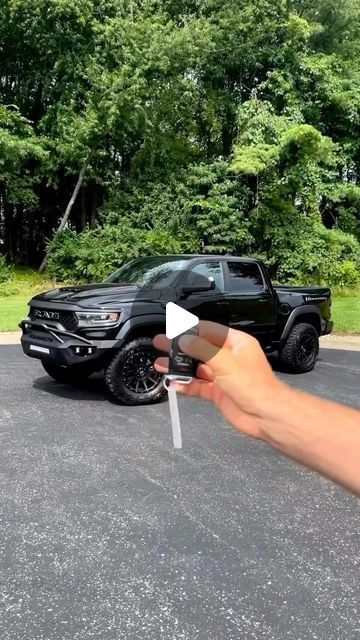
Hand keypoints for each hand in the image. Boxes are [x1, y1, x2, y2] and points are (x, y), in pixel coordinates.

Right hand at [153, 321, 283, 438]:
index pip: (209, 330)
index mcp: (236, 343)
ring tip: (161, 363)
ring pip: (196, 367)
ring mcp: (222, 375)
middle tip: (161, 343)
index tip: (172, 328)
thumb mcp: (225, 361)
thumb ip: (202, 349)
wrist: (265, 415)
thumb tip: (184, 339)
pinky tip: (174, 383)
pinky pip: (198, 385)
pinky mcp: (218, 392)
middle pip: (200, 348)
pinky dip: (185, 384)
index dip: (190, 329)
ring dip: (179, 366)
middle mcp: (228, 357)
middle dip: (180, 346)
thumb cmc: (255, 386)